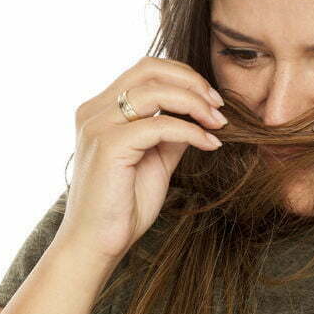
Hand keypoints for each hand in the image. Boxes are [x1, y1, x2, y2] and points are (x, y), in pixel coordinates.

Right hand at [57, 57, 226, 262]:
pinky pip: (159, 125)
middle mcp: (94, 111)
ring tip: (218, 123)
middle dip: (192, 81)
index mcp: (101, 109)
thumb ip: (171, 133)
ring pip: (155, 90)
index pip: (146, 69)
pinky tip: (209, 143)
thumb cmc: (123, 206)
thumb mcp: (155, 160)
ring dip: (195, 103)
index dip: (184, 76)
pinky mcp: (108, 146)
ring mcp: (98, 126)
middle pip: (149, 68)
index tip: (213, 100)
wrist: (97, 245)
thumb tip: (199, 112)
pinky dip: (191, 130)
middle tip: (219, 105)